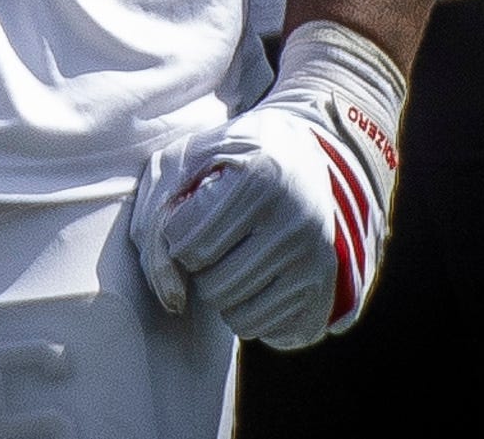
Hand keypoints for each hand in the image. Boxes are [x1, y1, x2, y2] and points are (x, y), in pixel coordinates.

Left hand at [130, 21, 405, 349]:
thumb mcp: (181, 163)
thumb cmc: (227, 159)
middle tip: (211, 238)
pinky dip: (249, 311)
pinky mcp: (327, 289)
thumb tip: (172, 300)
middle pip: (214, 286)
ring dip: (221, 292)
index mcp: (258, 179)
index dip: (176, 234)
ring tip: (230, 257)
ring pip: (239, 315)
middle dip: (198, 268)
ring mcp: (317, 261)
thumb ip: (156, 222)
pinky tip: (253, 278)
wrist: (302, 153)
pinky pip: (269, 330)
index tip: (190, 214)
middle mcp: (296, 223)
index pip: (186, 244)